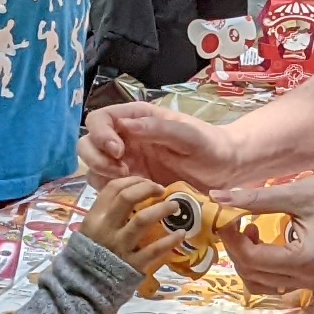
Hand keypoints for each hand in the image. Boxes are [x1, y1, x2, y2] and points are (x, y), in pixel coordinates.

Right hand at [73, 174, 172, 263]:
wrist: (87, 285)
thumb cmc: (94, 252)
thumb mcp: (92, 228)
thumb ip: (109, 211)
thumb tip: (135, 191)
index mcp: (95, 217)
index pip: (113, 189)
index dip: (133, 180)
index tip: (147, 182)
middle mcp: (106, 228)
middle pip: (126, 198)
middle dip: (147, 189)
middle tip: (161, 190)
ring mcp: (120, 246)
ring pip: (142, 220)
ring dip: (161, 209)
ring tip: (175, 206)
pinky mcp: (133, 264)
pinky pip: (154, 250)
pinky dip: (170, 240)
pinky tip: (181, 234)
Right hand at [79, 100, 237, 183]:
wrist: (225, 170)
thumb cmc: (211, 146)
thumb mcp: (189, 135)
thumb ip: (158, 128)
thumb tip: (126, 125)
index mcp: (138, 118)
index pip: (101, 118)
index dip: (101, 134)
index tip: (119, 151)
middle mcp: (126, 138)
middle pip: (88, 142)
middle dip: (96, 157)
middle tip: (122, 172)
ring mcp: (127, 162)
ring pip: (93, 166)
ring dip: (102, 175)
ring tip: (129, 184)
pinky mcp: (132, 184)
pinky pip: (106, 187)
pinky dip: (110, 192)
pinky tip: (132, 196)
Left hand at [215, 168, 313, 296]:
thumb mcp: (296, 193)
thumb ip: (254, 199)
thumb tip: (218, 197)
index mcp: (305, 261)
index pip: (251, 260)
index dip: (232, 238)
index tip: (226, 216)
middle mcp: (309, 279)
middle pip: (254, 277)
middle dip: (237, 250)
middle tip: (234, 221)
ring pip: (264, 284)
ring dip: (249, 261)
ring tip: (250, 229)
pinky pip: (280, 280)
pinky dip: (265, 265)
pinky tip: (265, 238)